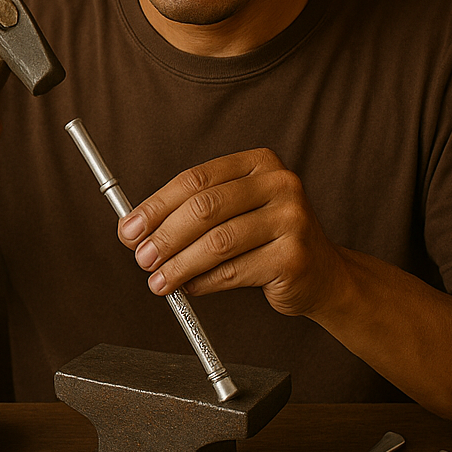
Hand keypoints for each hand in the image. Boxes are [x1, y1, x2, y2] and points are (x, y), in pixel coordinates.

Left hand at [115, 148, 349, 316]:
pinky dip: (203, 282)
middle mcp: (280, 185)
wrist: (323, 274)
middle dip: (164, 236)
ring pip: (218, 243)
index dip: (156, 206)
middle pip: (205, 208)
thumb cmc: (265, 239)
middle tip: (140, 258)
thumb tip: (131, 231)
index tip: (128, 229)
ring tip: (158, 281)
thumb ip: (187, 214)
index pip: (195, 180)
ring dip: (179, 265)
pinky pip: (234, 271)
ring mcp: (292, 220)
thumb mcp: (232, 213)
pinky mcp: (294, 258)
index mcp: (259, 163)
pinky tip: (188, 287)